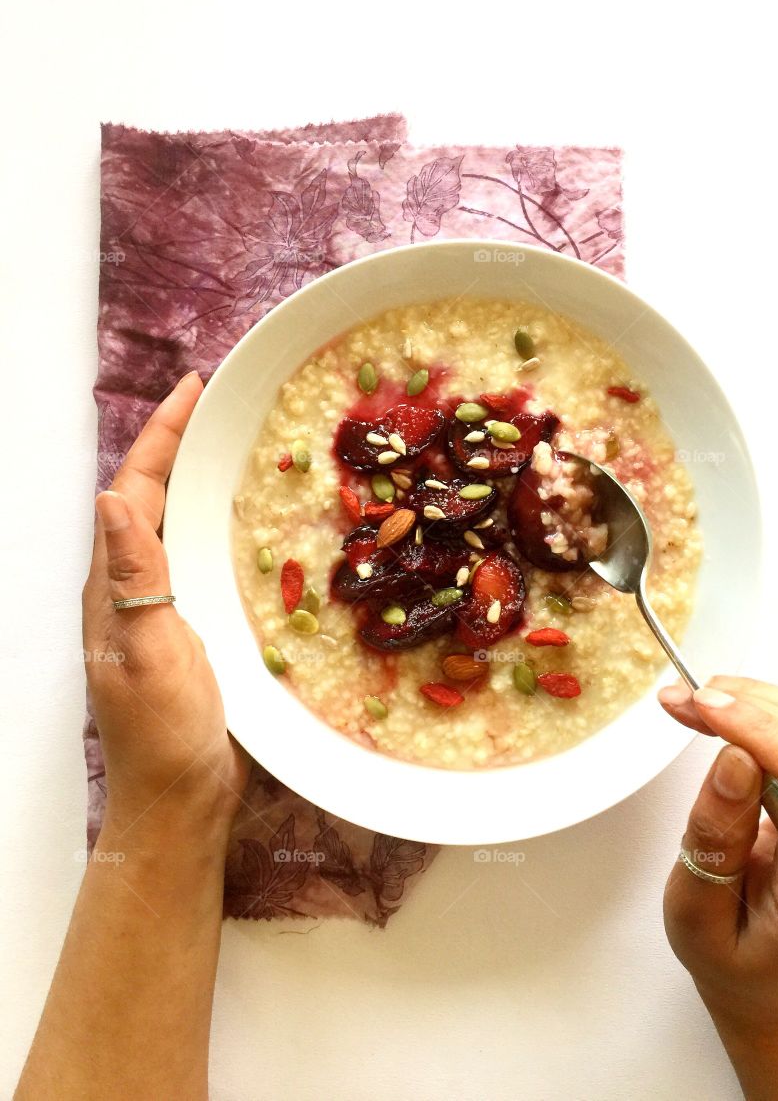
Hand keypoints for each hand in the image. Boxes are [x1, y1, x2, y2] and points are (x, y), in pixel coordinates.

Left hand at [82, 372, 249, 837]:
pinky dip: (218, 524)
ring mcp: (160, 610)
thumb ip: (133, 580)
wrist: (179, 801)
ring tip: (235, 446)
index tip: (193, 390)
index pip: (133, 492)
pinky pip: (198, 558)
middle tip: (219, 405)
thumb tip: (113, 497)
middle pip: (151, 498)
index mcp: (114, 589)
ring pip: (175, 526)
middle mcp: (132, 590)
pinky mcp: (188, 630)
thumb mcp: (149, 656)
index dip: (160, 437)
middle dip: (178, 446)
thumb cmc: (164, 737)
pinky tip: (250, 523)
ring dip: (198, 480)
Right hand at [658, 676, 777, 1030]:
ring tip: (704, 702)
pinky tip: (739, 713)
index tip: (706, 708)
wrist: (776, 979)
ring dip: (767, 705)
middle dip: (755, 711)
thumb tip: (735, 759)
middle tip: (687, 700)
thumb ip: (714, 840)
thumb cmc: (733, 955)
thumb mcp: (695, 914)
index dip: (766, 736)